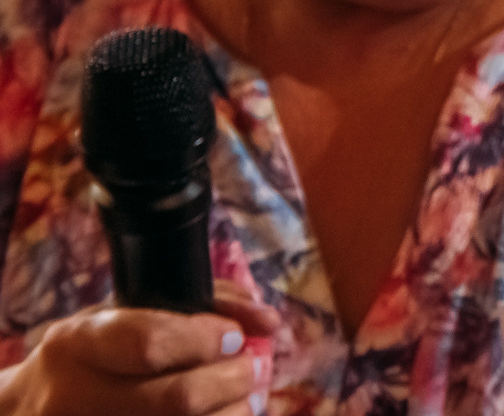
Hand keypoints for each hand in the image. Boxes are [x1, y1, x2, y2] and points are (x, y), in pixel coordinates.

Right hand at [1, 286, 278, 415]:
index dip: (206, 339)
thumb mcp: (124, 314)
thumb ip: (202, 304)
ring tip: (244, 399)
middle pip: (177, 399)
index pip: (149, 342)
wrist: (30, 412)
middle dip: (232, 380)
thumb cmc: (94, 356)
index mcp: (76, 344)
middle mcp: (73, 396)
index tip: (234, 337)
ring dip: (232, 414)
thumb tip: (268, 321)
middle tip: (250, 369)